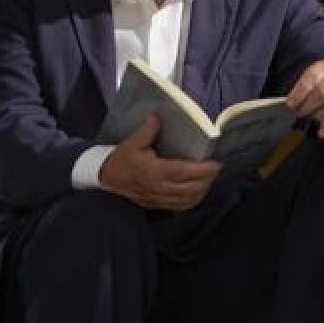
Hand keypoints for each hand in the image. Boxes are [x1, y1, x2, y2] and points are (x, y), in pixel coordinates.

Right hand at [98, 114, 221, 211]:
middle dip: (207, 180)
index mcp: (155, 172)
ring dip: (202, 190)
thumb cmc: (122, 160)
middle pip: (191, 189)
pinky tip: (198, 190)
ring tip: (209, 177)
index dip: (202, 170)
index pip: (184, 172)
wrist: (107, 179)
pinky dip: (193, 200)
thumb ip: (147, 130)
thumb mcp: (132, 142)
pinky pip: (181, 207)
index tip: (216, 163)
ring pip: (188, 200)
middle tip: (216, 168)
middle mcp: (159, 188)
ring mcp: (159, 199)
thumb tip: (158, 116)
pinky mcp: (158, 205)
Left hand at [286, 60, 323, 138]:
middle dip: (309, 107)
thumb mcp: (314, 77)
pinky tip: (322, 132)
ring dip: (321, 116)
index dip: (299, 94)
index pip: (311, 79)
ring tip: (312, 120)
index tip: (291, 105)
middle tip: (300, 115)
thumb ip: (302, 88)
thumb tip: (291, 105)